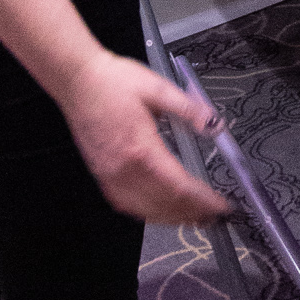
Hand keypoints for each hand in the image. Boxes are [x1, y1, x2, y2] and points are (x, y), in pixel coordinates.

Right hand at [61, 50, 233, 225]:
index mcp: (141, 149)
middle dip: (194, 214)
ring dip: (173, 218)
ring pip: (146, 211)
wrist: (77, 81)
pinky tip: (162, 211)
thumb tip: (215, 125)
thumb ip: (190, 109)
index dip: (204, 201)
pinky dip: (149, 214)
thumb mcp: (158, 88)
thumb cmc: (112, 82)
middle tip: (216, 217)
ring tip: (195, 219)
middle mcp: (124, 170)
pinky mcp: (103, 176)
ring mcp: (111, 176)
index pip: (180, 187)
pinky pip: (128, 205)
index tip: (222, 206)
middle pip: (166, 204)